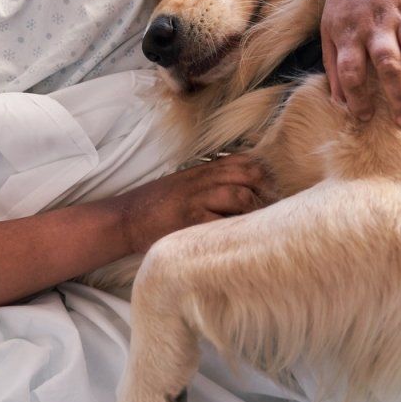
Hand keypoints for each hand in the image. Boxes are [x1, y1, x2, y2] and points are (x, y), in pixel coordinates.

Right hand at [118, 154, 274, 253]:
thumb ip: (211, 183)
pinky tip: (239, 240)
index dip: (264, 173)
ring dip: (254, 211)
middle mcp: (202, 180)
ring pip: (238, 195)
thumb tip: (246, 191)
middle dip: (266, 191)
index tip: (272, 189)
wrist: (126, 218)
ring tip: (259, 226)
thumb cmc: (158, 205)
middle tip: (273, 210)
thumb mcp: (185, 184)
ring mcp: (195, 199)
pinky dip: (234, 230)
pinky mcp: (189, 221)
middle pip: (247, 174)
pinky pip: (221, 223)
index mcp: (203, 170)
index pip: (243, 161)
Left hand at [321, 0, 400, 126]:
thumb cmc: (345, 0)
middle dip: (396, 95)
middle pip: (387, 64)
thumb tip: (339, 103)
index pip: (351, 71)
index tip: (363, 116)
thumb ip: (333, 66)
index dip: (356, 97)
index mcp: (348, 32)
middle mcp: (376, 25)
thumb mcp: (328, 29)